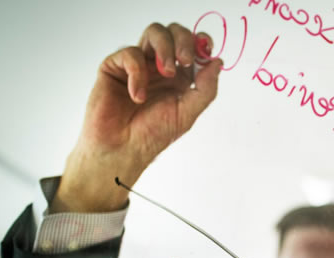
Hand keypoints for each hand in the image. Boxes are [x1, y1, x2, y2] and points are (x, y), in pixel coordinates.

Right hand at [52, 22, 222, 212]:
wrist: (123, 150)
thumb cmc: (153, 135)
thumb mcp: (188, 113)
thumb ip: (205, 88)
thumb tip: (218, 62)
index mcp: (180, 78)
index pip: (192, 47)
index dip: (200, 42)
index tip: (206, 49)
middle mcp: (160, 67)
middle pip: (174, 33)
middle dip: (184, 41)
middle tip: (186, 60)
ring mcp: (138, 65)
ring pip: (154, 33)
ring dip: (165, 48)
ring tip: (167, 73)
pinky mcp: (115, 67)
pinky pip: (130, 53)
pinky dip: (138, 72)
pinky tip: (138, 95)